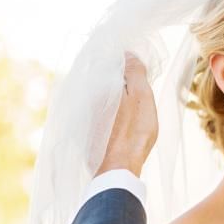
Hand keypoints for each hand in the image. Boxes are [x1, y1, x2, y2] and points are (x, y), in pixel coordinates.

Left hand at [96, 53, 157, 176]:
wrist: (119, 169)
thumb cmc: (134, 132)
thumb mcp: (141, 96)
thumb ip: (134, 72)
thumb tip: (128, 54)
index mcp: (97, 86)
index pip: (109, 64)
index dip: (126, 66)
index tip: (139, 72)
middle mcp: (85, 100)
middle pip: (104, 83)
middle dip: (119, 83)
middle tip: (138, 91)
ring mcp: (83, 118)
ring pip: (100, 100)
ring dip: (113, 100)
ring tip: (130, 109)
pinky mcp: (84, 134)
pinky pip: (97, 117)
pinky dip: (108, 116)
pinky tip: (120, 125)